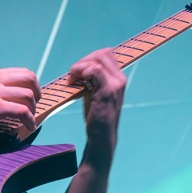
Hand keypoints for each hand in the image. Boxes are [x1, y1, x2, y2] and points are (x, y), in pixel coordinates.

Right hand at [0, 68, 40, 137]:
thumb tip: (8, 99)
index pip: (23, 72)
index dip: (33, 85)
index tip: (33, 97)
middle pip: (30, 78)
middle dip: (38, 93)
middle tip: (36, 107)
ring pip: (28, 95)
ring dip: (33, 110)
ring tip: (30, 120)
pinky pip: (22, 111)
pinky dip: (29, 120)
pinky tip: (28, 127)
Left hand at [68, 49, 125, 165]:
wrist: (102, 138)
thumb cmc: (97, 118)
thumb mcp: (96, 94)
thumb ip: (93, 80)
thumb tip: (82, 68)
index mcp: (119, 79)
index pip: (106, 55)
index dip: (89, 58)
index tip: (78, 72)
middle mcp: (120, 79)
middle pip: (102, 54)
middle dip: (83, 60)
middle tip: (72, 75)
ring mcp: (115, 85)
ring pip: (97, 59)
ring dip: (79, 67)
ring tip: (71, 80)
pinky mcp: (107, 92)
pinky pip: (94, 70)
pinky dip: (81, 72)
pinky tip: (73, 83)